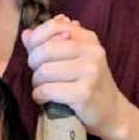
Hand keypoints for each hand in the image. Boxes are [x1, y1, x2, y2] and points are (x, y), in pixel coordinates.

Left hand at [22, 14, 122, 136]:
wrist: (113, 112)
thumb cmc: (89, 84)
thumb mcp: (75, 59)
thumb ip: (50, 44)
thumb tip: (26, 34)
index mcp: (89, 39)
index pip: (54, 26)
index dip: (36, 39)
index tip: (34, 54)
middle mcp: (93, 52)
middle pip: (46, 50)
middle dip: (34, 64)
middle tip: (38, 75)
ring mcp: (90, 72)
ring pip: (44, 71)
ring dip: (36, 82)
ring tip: (42, 88)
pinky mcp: (83, 93)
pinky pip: (48, 90)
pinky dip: (39, 95)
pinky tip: (43, 99)